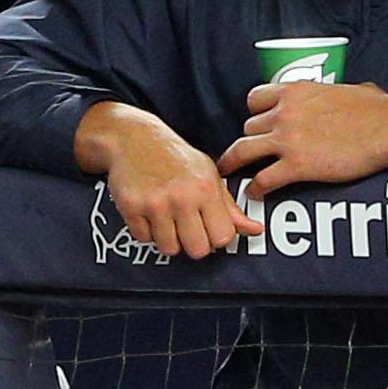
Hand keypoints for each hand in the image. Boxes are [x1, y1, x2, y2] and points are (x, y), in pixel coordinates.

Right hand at [77, 102, 261, 259]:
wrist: (134, 138)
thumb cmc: (176, 157)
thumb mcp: (209, 175)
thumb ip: (230, 207)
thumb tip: (255, 230)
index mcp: (206, 189)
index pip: (223, 237)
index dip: (217, 238)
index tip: (210, 228)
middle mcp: (182, 197)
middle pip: (198, 251)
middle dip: (194, 244)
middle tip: (188, 227)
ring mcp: (155, 203)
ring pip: (169, 249)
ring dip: (169, 239)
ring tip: (168, 218)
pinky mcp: (131, 207)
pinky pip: (144, 239)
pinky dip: (147, 231)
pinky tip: (150, 213)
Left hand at [219, 82, 387, 196]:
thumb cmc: (376, 109)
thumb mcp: (346, 88)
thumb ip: (332, 92)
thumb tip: (349, 93)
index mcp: (295, 91)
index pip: (255, 99)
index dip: (254, 113)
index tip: (257, 124)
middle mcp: (285, 113)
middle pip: (248, 127)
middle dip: (250, 140)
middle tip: (249, 152)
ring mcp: (288, 140)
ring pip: (244, 151)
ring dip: (237, 163)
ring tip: (230, 172)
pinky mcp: (297, 166)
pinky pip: (263, 179)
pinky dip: (255, 188)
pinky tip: (255, 193)